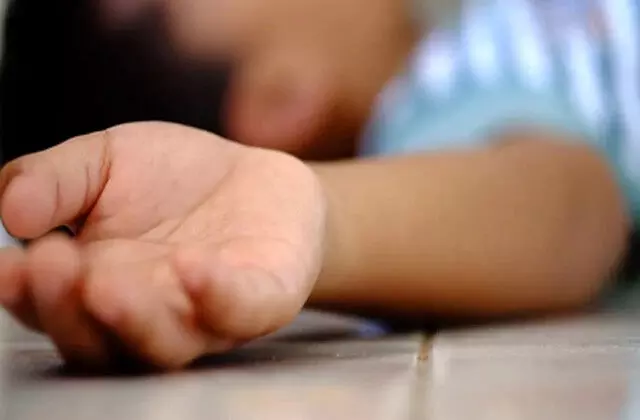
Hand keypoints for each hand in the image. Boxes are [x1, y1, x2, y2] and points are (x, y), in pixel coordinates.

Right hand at [0, 122, 325, 368]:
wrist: (257, 177)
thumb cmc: (176, 178)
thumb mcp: (105, 161)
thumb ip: (55, 179)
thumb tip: (10, 209)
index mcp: (99, 286)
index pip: (54, 308)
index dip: (26, 295)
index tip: (8, 267)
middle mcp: (149, 314)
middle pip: (101, 340)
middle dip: (69, 309)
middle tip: (49, 265)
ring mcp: (207, 315)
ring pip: (165, 343)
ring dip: (134, 319)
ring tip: (107, 283)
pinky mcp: (262, 300)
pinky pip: (240, 311)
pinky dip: (216, 296)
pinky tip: (190, 266)